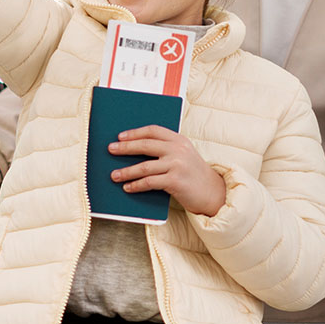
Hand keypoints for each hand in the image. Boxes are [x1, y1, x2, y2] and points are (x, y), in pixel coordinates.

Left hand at [109, 126, 225, 216]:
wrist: (213, 193)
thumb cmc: (193, 175)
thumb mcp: (184, 156)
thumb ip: (166, 150)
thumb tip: (135, 150)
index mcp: (179, 140)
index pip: (153, 131)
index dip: (135, 132)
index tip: (120, 136)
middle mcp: (178, 149)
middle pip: (145, 145)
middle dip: (125, 148)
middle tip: (111, 150)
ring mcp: (177, 165)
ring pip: (144, 166)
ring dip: (126, 171)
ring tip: (114, 175)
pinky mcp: (175, 180)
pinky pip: (149, 182)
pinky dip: (136, 185)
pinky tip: (128, 187)